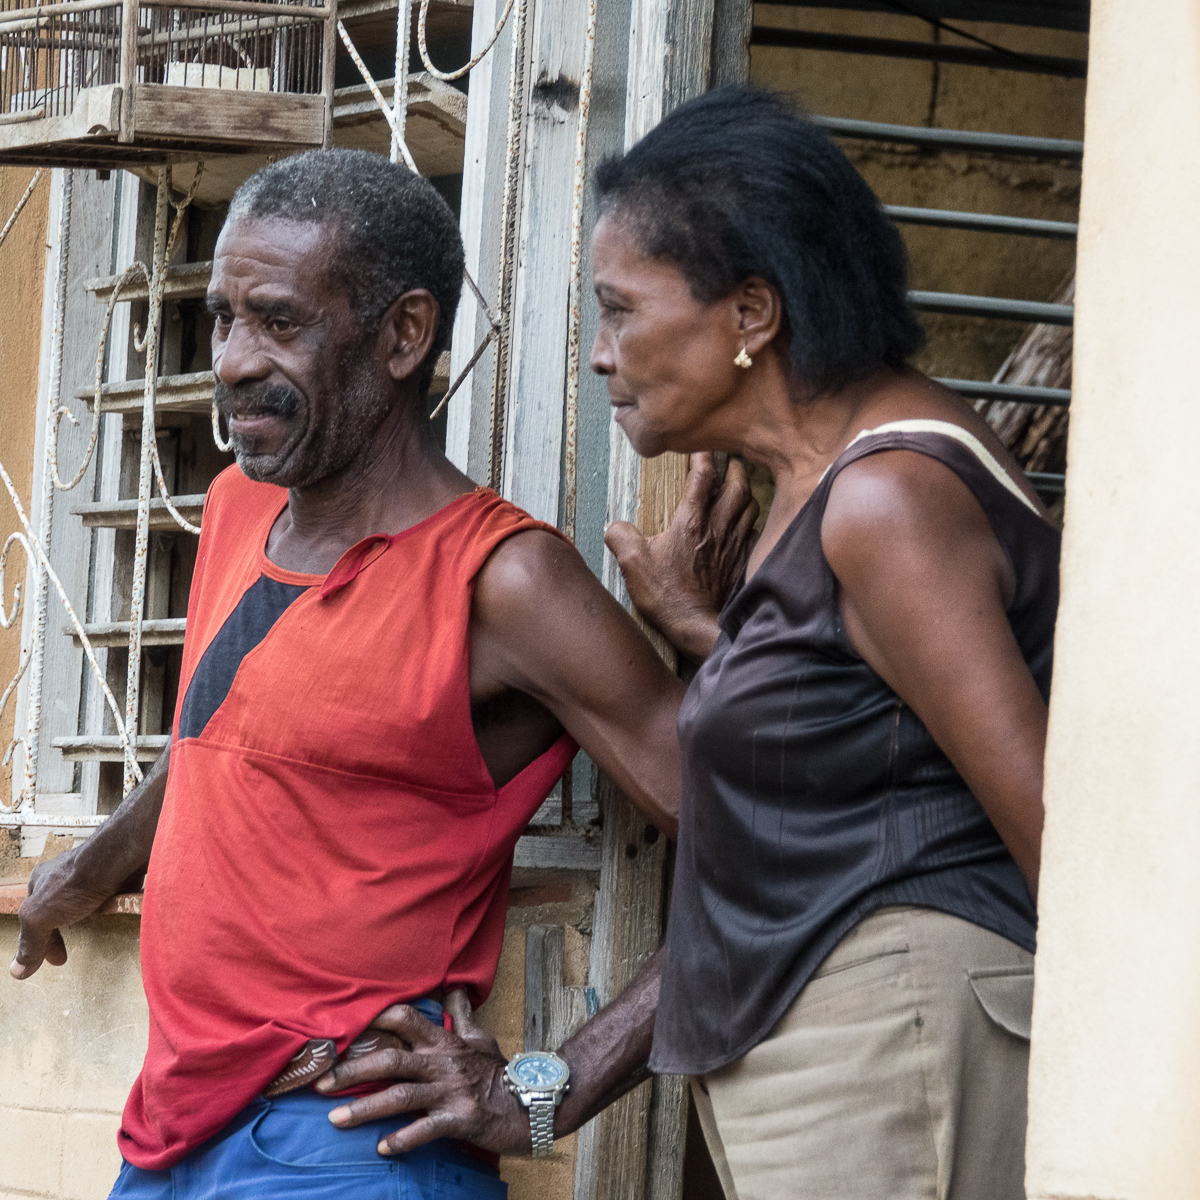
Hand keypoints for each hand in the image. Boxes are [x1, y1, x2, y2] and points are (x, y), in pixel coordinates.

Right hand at [10, 848, 119, 978]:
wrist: (116, 860)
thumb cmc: (76, 882)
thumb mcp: (40, 918)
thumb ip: (30, 942)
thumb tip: (17, 970)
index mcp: (40, 880)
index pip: (34, 918)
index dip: (40, 943)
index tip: (52, 961)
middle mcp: (64, 873)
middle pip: (58, 908)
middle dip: (60, 931)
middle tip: (65, 954)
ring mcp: (91, 872)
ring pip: (85, 899)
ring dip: (88, 915)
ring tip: (93, 928)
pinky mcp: (115, 873)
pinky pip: (112, 893)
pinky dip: (112, 904)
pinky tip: (115, 912)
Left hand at [313, 991, 531, 1155]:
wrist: (529, 1102)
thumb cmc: (499, 1070)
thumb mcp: (481, 1037)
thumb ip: (462, 1016)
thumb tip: (453, 990)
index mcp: (444, 1042)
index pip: (405, 1020)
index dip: (375, 1021)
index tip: (345, 1030)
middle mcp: (442, 1063)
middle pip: (391, 1060)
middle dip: (352, 1071)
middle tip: (321, 1083)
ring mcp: (449, 1091)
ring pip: (400, 1096)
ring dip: (365, 1109)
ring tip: (335, 1120)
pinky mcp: (459, 1119)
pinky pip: (425, 1129)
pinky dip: (403, 1139)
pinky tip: (382, 1148)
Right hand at [605, 453, 758, 661]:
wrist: (698, 626)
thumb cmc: (668, 595)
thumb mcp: (633, 564)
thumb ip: (620, 537)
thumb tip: (614, 527)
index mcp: (691, 521)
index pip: (702, 476)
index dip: (701, 456)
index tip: (698, 445)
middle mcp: (718, 527)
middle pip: (738, 485)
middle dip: (735, 468)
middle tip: (729, 461)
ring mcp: (734, 544)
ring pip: (751, 506)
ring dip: (746, 492)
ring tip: (739, 486)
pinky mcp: (741, 562)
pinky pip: (754, 532)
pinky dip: (751, 521)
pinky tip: (743, 524)